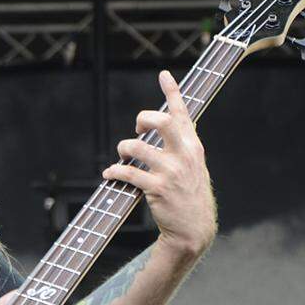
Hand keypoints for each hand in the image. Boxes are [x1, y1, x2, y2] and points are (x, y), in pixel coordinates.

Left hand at [102, 70, 217, 261]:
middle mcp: (185, 155)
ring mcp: (171, 172)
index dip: (172, 92)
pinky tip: (109, 174)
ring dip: (123, 149)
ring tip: (122, 156)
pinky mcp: (157, 189)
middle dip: (142, 120)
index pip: (183, 113)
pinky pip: (128, 172)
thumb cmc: (190, 196)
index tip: (163, 75)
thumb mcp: (194, 167)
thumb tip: (164, 127)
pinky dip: (114, 171)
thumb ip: (182, 146)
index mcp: (194, 146)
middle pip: (160, 121)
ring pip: (137, 147)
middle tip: (137, 131)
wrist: (194, 229)